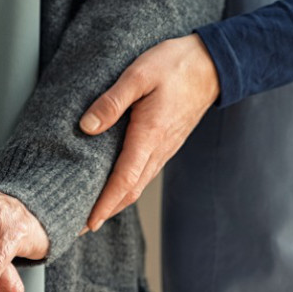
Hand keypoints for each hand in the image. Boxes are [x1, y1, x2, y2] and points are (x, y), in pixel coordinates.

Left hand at [79, 34, 218, 230]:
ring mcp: (165, 149)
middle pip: (130, 191)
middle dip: (105, 212)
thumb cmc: (175, 65)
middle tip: (80, 226)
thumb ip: (112, 101)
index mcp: (149, 136)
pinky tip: (115, 186)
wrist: (212, 64)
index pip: (124, 181)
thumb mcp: (138, 75)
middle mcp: (158, 149)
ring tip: (93, 212)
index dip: (104, 205)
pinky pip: (145, 173)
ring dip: (116, 202)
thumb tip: (87, 126)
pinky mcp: (167, 143)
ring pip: (138, 185)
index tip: (87, 223)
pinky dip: (127, 187)